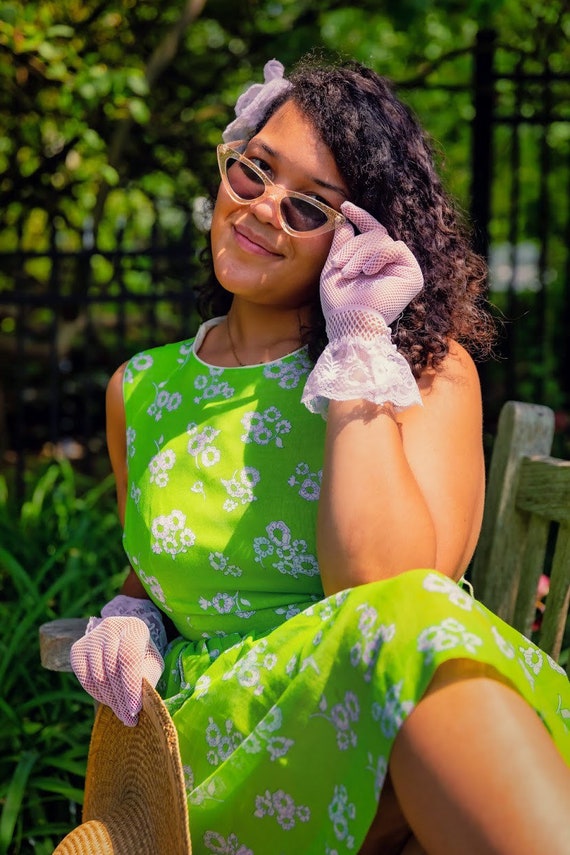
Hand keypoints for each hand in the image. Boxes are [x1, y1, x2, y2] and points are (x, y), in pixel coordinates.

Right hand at [70, 616, 163, 726]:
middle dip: (122, 699)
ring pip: (98, 676)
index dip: (131, 686)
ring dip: (110, 700)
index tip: (135, 710)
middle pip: (112, 670)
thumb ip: (147, 678)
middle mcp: (110, 627)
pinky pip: (85, 679)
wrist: (121, 641)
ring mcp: (91, 637)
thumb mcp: (151, 664)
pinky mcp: (77, 649)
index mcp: (133, 627)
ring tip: (122, 712)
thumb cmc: (142, 656)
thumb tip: (138, 703)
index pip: (129, 658)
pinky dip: (97, 694)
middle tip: (130, 720)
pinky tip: (109, 700)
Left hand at [320, 201, 423, 335]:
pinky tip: (368, 272)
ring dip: (361, 254)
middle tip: (339, 266)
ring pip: (382, 240)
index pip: (372, 233)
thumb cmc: (339, 302)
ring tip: (349, 273)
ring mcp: (403, 270)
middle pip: (374, 235)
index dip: (361, 217)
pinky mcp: (413, 276)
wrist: (350, 323)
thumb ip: (341, 244)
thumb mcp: (334, 267)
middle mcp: (391, 266)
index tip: (345, 206)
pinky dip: (378, 256)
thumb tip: (345, 221)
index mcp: (374, 264)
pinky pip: (395, 248)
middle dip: (353, 247)